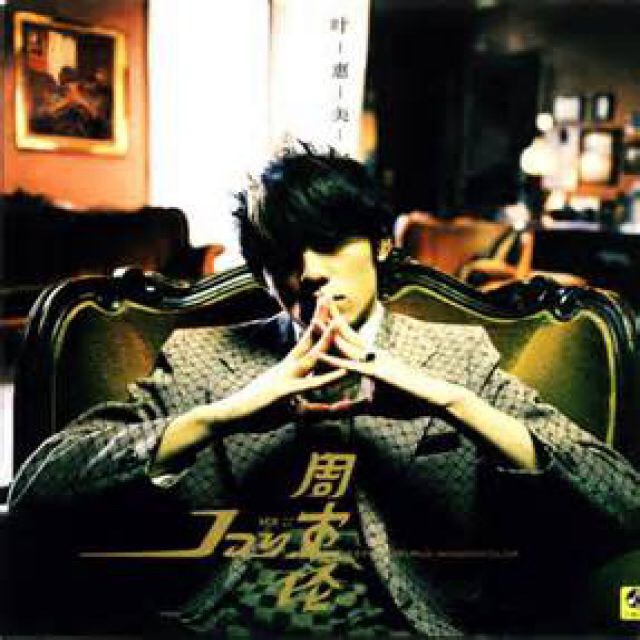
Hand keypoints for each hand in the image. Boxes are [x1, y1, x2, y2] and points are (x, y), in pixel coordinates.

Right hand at [194, 300, 349, 431]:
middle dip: (320, 319)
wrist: (230, 416)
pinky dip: (329, 379)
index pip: (304, 342)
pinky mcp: (284, 393)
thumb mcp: (289, 409)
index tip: (324, 308)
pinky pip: (311, 385)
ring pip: (311, 357)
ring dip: (326, 340)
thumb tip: (326, 406)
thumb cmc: (257, 413)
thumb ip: (311, 407)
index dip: (315, 325)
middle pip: (308, 340)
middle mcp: (286, 369)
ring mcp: (285, 378)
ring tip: (340, 322)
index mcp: (287, 369)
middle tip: (328, 297)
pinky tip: (344, 372)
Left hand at [316, 301, 471, 412]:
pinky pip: (352, 366)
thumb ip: (351, 407)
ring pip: (347, 344)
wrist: (433, 400)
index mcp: (369, 357)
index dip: (332, 323)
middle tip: (315, 296)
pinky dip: (336, 360)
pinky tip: (321, 354)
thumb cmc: (406, 401)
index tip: (317, 310)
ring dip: (329, 331)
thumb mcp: (372, 407)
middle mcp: (371, 354)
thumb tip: (333, 409)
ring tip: (312, 317)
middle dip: (329, 316)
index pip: (347, 337)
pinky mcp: (378, 373)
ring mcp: (375, 361)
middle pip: (345, 332)